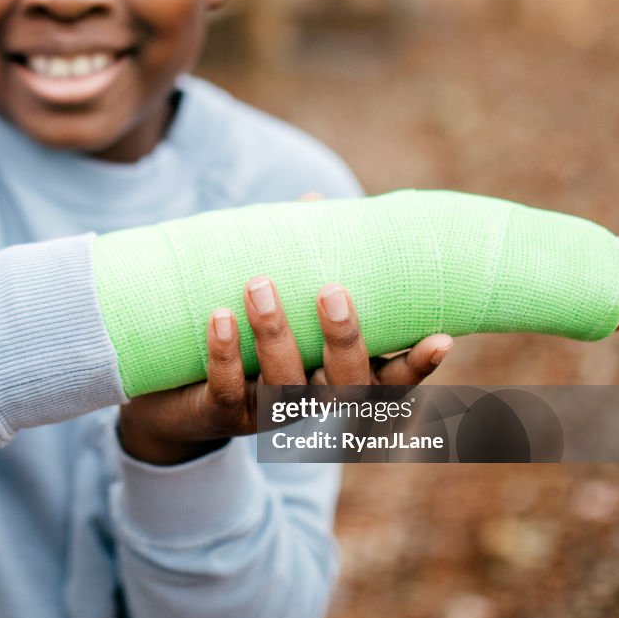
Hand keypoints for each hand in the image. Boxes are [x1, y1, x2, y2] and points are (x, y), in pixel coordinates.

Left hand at [117, 278, 453, 464]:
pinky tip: (221, 317)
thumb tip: (313, 202)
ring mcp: (265, 414)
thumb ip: (301, 262)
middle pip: (344, 384)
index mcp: (334, 376)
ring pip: (283, 386)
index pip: (388, 380)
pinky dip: (225, 354)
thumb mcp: (277, 302)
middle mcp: (310, 400)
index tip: (443, 339)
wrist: (175, 394)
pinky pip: (227, 390)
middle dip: (343, 340)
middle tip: (332, 291)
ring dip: (275, 334)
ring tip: (260, 284)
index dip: (416, 366)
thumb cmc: (243, 339)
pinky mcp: (220, 415)